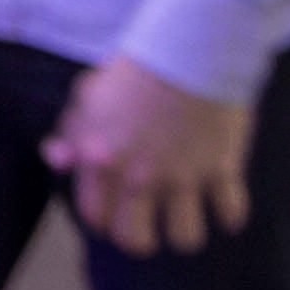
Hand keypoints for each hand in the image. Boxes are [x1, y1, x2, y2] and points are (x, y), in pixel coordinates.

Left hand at [46, 55, 253, 255]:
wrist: (189, 48)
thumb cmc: (135, 70)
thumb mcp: (89, 96)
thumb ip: (71, 133)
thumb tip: (58, 161)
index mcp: (101, 159)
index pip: (95, 216)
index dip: (104, 220)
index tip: (115, 213)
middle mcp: (139, 176)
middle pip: (137, 241)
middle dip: (142, 239)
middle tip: (150, 222)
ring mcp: (182, 176)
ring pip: (185, 238)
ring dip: (186, 231)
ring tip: (187, 215)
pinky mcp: (222, 169)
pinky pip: (231, 214)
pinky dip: (230, 214)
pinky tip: (223, 201)